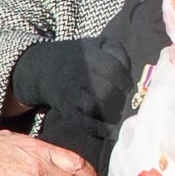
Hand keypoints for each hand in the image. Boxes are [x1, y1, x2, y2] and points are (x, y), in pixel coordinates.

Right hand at [9, 37, 132, 120]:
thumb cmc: (81, 57)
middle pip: (105, 90)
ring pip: (94, 106)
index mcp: (88, 55)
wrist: (45, 67)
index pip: (112, 68)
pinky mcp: (65, 109)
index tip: (127, 86)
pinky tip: (110, 131)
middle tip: (123, 100)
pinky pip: (82, 123)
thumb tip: (128, 72)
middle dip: (119, 98)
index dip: (125, 80)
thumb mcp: (99, 44)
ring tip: (118, 113)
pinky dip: (98, 129)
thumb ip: (117, 52)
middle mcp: (78, 74)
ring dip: (111, 113)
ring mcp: (70, 93)